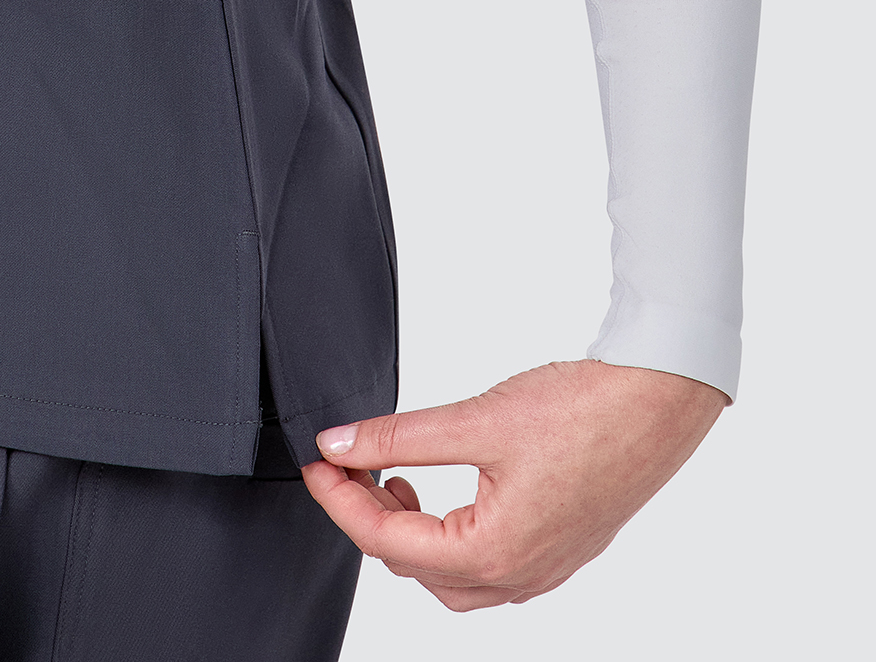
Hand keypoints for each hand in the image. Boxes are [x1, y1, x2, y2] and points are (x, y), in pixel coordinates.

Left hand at [302, 359, 726, 610]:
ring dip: (411, 533)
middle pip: (414, 568)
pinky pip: (487, 565)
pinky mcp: (558, 546)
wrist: (659, 399)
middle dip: (370, 518)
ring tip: (392, 477)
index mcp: (494, 554)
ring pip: (451, 576)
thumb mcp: (475, 420)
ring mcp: (543, 566)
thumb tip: (340, 445)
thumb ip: (398, 438)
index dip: (339, 500)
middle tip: (346, 466)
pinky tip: (441, 490)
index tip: (316, 464)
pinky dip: (450, 534)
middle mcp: (519, 575)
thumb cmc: (583, 410)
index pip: (387, 542)